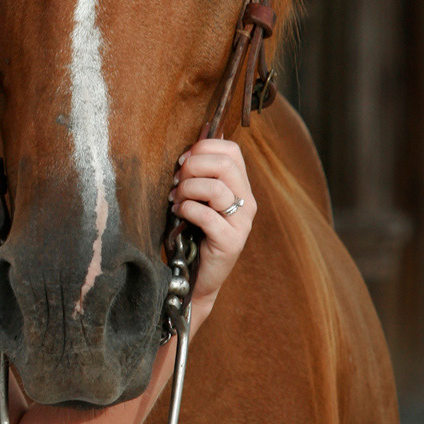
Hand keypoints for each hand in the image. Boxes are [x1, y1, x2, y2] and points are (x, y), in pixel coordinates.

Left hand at [169, 137, 255, 306]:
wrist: (197, 276)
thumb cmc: (193, 233)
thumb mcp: (198, 198)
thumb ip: (197, 176)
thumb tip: (185, 153)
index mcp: (241, 186)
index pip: (231, 150)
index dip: (203, 148)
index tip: (182, 162)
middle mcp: (247, 202)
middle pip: (224, 164)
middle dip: (192, 167)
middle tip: (177, 183)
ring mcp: (242, 222)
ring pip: (216, 189)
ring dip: (188, 190)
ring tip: (176, 201)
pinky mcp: (231, 242)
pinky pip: (207, 216)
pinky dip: (187, 210)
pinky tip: (179, 214)